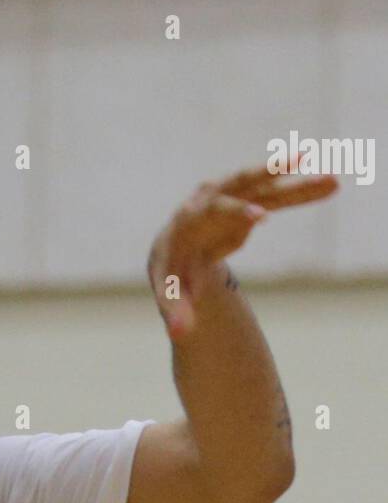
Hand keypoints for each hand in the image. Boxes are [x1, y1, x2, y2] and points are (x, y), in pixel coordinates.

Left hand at [147, 156, 338, 340]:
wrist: (173, 249)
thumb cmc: (172, 272)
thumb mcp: (170, 292)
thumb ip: (176, 310)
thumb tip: (180, 334)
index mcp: (190, 219)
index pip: (211, 213)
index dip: (234, 214)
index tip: (261, 217)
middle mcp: (211, 200)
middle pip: (241, 185)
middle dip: (266, 176)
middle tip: (294, 167)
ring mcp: (233, 198)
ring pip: (267, 188)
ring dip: (297, 185)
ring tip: (332, 181)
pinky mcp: (250, 203)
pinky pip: (278, 195)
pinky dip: (301, 191)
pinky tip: (330, 185)